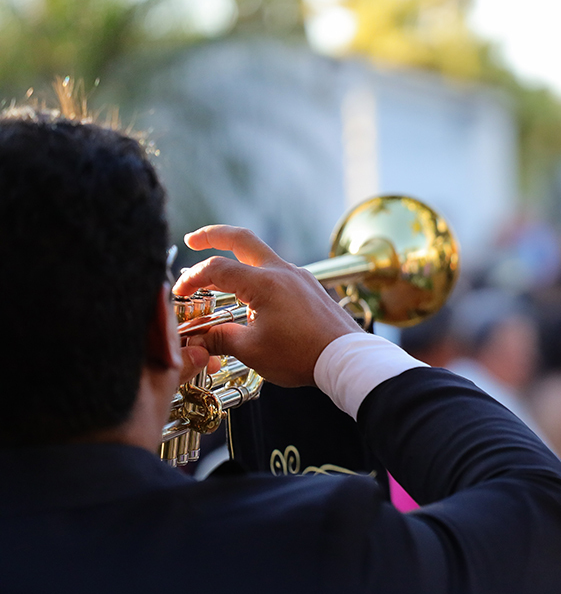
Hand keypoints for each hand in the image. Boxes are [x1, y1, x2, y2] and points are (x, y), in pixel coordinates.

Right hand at [172, 226, 359, 385]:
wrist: (347, 358)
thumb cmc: (302, 355)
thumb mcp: (252, 351)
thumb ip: (220, 339)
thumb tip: (198, 338)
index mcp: (265, 283)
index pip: (217, 269)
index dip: (192, 278)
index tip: (180, 292)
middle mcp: (283, 272)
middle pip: (243, 239)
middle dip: (214, 235)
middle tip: (193, 239)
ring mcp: (299, 277)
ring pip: (261, 256)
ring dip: (237, 261)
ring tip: (217, 280)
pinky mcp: (309, 288)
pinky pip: (278, 273)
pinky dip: (257, 277)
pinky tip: (250, 300)